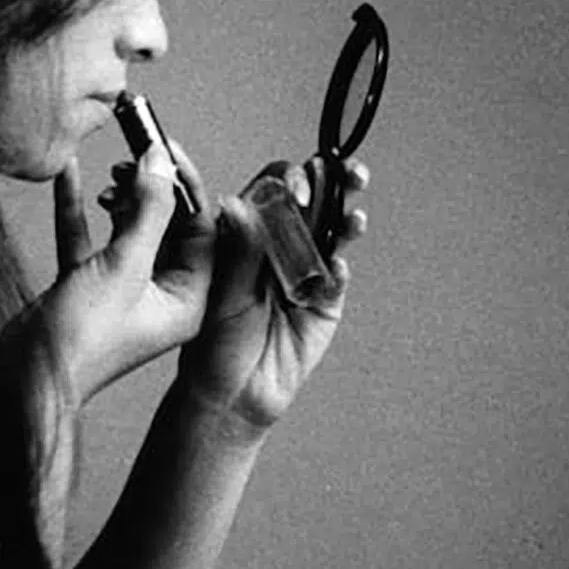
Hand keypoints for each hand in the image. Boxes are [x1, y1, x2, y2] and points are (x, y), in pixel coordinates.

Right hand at [27, 137, 215, 404]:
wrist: (18, 381)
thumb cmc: (79, 342)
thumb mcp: (123, 268)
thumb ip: (148, 210)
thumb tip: (160, 162)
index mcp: (188, 300)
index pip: (203, 229)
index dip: (186, 185)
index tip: (165, 147)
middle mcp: (161, 296)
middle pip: (168, 225)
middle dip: (153, 186)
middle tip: (136, 152)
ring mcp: (121, 292)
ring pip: (129, 229)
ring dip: (119, 196)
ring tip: (108, 171)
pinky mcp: (83, 289)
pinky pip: (88, 239)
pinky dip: (78, 208)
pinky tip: (67, 174)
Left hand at [175, 157, 368, 437]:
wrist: (232, 394)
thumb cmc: (213, 342)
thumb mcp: (221, 294)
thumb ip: (238, 251)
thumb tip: (236, 201)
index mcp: (249, 233)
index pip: (274, 189)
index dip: (289, 179)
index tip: (298, 185)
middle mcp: (280, 245)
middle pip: (314, 201)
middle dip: (335, 182)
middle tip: (350, 174)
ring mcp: (306, 271)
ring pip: (332, 233)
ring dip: (347, 218)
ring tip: (355, 217)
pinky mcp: (325, 302)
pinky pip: (336, 278)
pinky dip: (338, 270)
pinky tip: (337, 267)